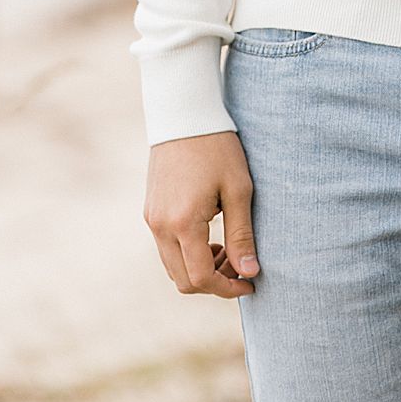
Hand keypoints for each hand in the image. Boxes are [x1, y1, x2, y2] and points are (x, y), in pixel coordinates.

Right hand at [143, 130, 260, 297]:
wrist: (183, 113)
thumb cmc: (217, 147)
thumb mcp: (238, 189)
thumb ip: (242, 234)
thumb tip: (250, 273)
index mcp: (183, 223)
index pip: (201, 278)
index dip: (228, 288)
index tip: (250, 282)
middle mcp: (160, 227)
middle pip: (183, 281)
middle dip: (214, 283)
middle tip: (240, 265)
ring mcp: (152, 219)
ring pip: (172, 267)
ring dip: (199, 269)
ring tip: (227, 248)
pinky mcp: (150, 210)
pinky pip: (166, 248)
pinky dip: (187, 254)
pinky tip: (209, 235)